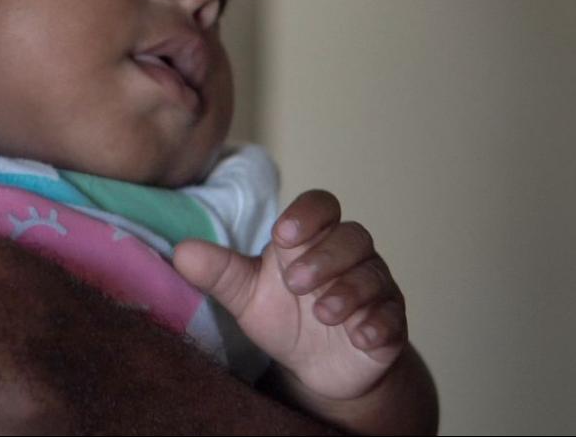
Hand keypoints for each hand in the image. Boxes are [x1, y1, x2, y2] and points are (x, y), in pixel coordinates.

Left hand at [174, 189, 407, 402]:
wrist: (318, 368)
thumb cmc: (285, 317)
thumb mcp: (248, 297)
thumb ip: (220, 273)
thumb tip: (181, 252)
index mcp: (313, 240)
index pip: (321, 206)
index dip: (308, 214)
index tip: (283, 234)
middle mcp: (350, 258)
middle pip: (353, 237)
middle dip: (326, 256)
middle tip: (296, 282)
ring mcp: (374, 289)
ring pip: (374, 275)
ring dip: (350, 291)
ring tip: (324, 314)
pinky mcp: (390, 324)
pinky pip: (394, 317)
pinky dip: (378, 324)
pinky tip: (361, 335)